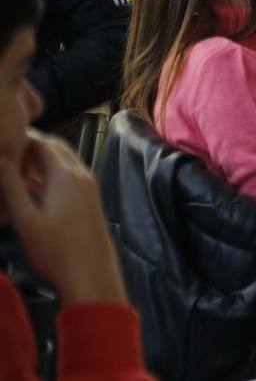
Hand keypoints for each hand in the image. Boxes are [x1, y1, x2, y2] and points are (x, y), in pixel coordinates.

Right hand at [0, 134, 126, 304]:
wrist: (91, 274)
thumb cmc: (55, 250)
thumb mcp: (25, 219)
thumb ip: (11, 187)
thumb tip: (0, 159)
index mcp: (65, 175)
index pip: (44, 143)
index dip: (23, 138)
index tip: (3, 138)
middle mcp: (81, 175)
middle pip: (57, 148)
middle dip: (33, 145)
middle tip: (8, 150)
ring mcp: (89, 186)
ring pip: (65, 161)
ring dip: (43, 159)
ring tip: (16, 166)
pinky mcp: (90, 199)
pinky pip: (70, 175)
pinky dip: (52, 172)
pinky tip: (34, 186)